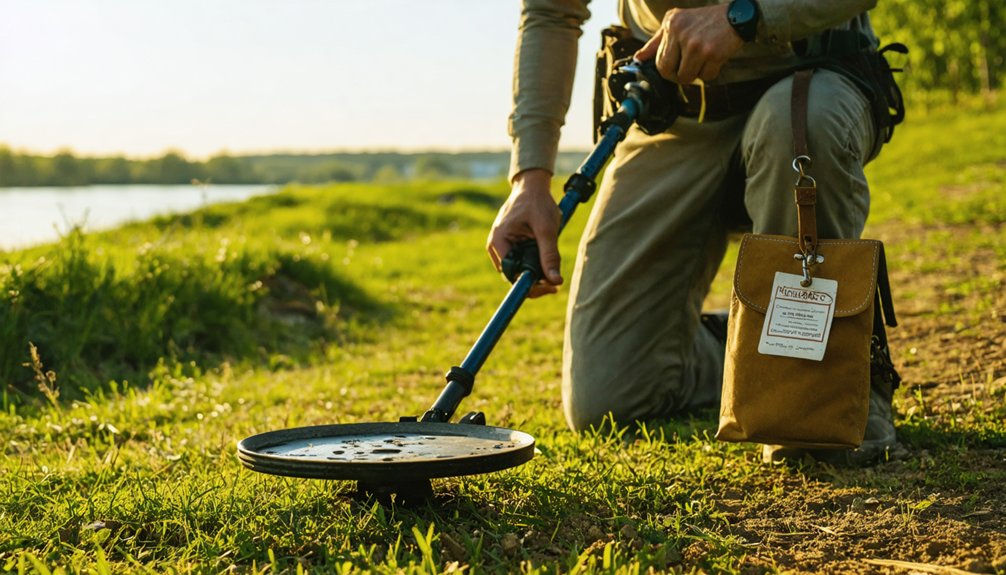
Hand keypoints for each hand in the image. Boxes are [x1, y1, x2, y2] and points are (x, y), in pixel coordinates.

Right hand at [486, 168, 562, 296]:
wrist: (532, 188)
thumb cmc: (538, 203)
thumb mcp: (546, 228)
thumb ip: (550, 254)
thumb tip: (555, 280)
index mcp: (499, 241)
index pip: (511, 274)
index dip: (530, 285)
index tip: (550, 287)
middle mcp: (496, 246)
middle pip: (513, 276)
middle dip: (535, 280)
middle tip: (556, 282)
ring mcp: (500, 247)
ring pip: (517, 271)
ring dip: (534, 273)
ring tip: (552, 268)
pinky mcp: (508, 246)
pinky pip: (519, 263)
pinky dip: (532, 265)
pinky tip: (544, 260)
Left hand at [634, 4, 743, 84]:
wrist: (736, 16)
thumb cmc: (703, 21)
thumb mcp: (676, 23)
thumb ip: (656, 41)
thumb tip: (638, 58)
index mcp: (671, 24)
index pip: (659, 61)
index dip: (668, 70)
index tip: (676, 67)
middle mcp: (681, 33)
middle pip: (669, 72)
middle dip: (678, 75)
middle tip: (688, 68)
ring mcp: (696, 44)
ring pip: (687, 77)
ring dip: (696, 74)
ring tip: (703, 61)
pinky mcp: (712, 53)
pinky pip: (706, 77)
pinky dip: (710, 72)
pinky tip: (714, 59)